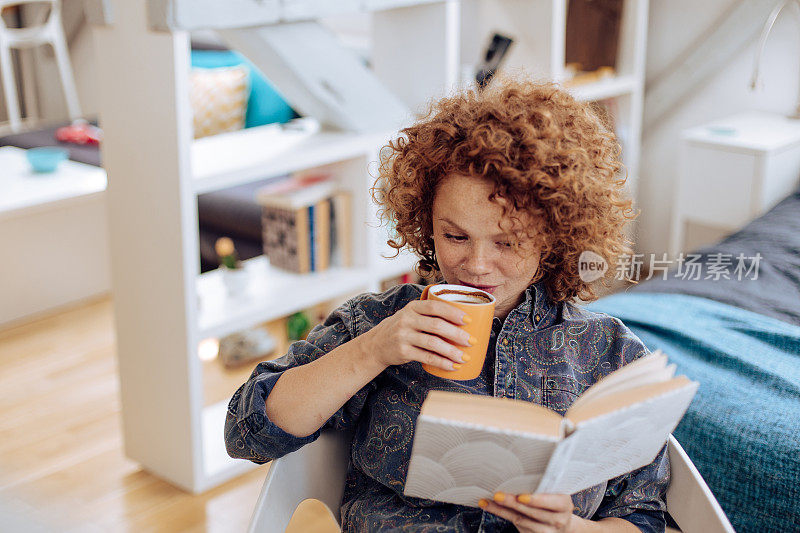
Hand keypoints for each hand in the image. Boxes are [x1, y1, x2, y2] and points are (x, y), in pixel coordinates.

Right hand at [358, 298, 473, 371]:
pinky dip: (442, 362)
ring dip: (452, 351)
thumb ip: (430, 314)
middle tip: (471, 341)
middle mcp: (407, 320)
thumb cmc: (402, 328)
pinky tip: (452, 366)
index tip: (468, 320)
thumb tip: (463, 320)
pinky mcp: (403, 352)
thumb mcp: (411, 315)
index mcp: (413, 307)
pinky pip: (426, 357)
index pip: (435, 307)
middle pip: (437, 326)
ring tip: (464, 357)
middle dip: (457, 334)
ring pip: (433, 343)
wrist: (377, 344)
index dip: (453, 313)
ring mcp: (404, 336)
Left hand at [479, 492, 576, 532]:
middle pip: (534, 512)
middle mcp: (558, 520)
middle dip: (514, 503)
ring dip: (502, 509)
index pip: (553, 503)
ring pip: (522, 519)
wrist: (561, 525)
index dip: (537, 501)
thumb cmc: (554, 502)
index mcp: (565, 505)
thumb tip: (517, 469)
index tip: (522, 497)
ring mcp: (546, 531)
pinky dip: (500, 513)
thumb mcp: (555, 493)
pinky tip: (487, 505)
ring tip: (490, 499)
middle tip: (498, 495)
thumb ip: (542, 486)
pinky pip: (514, 523)